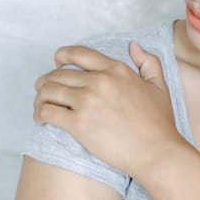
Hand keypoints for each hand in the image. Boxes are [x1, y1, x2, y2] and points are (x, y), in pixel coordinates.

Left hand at [33, 42, 186, 177]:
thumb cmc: (159, 124)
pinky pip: (48, 113)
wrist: (157, 153)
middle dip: (47, 81)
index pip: (78, 53)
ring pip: (49, 91)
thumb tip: (133, 46)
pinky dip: (40, 114)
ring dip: (40, 98)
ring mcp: (87, 102)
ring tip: (41, 105)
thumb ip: (148, 62)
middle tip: (44, 91)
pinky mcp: (79, 124)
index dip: (62, 56)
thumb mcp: (159, 86)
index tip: (56, 63)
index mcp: (116, 69)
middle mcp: (99, 81)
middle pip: (58, 74)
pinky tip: (41, 119)